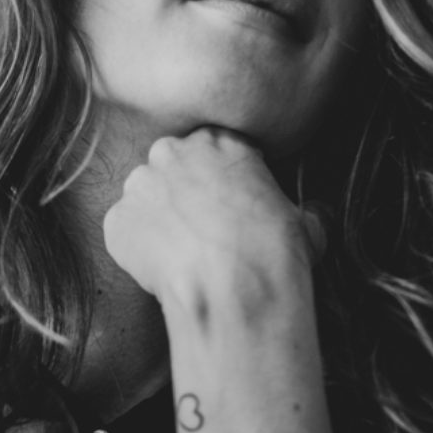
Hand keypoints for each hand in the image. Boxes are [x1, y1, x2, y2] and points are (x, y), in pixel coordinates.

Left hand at [102, 128, 323, 317]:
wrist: (235, 290)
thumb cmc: (274, 255)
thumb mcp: (307, 225)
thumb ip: (303, 211)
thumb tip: (314, 217)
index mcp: (221, 142)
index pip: (213, 150)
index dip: (220, 181)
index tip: (226, 205)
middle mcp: (174, 152)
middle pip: (172, 166)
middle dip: (183, 194)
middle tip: (201, 230)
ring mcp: (140, 185)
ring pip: (145, 198)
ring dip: (158, 219)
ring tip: (181, 254)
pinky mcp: (118, 220)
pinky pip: (125, 232)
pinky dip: (137, 248)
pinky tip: (162, 269)